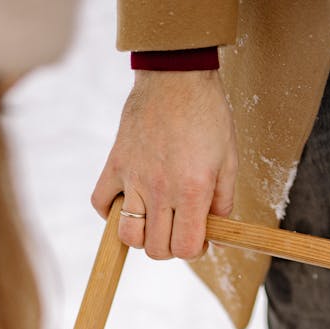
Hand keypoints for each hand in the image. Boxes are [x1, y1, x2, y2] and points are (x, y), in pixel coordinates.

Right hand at [91, 68, 236, 260]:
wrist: (177, 76)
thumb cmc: (207, 115)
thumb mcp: (229, 160)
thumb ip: (223, 201)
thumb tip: (215, 230)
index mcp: (191, 191)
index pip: (184, 248)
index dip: (192, 250)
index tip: (196, 238)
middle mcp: (160, 190)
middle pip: (155, 249)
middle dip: (169, 246)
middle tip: (176, 228)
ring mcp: (133, 178)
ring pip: (127, 235)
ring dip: (140, 237)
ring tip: (152, 220)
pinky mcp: (115, 164)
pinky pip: (101, 203)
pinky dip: (109, 212)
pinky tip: (126, 204)